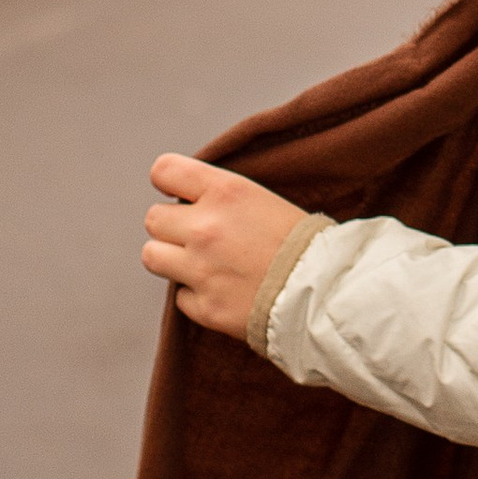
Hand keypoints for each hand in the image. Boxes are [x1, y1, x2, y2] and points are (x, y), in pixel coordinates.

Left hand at [140, 152, 307, 340]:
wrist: (326, 295)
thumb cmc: (304, 244)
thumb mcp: (264, 199)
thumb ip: (222, 196)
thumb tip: (189, 199)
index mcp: (225, 192)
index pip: (164, 171)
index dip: (168, 182)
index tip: (179, 193)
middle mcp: (205, 228)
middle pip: (153, 218)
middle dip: (171, 226)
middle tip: (198, 235)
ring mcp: (201, 270)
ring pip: (151, 256)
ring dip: (171, 259)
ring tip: (200, 263)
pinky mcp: (205, 307)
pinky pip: (180, 297)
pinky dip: (196, 296)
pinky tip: (223, 291)